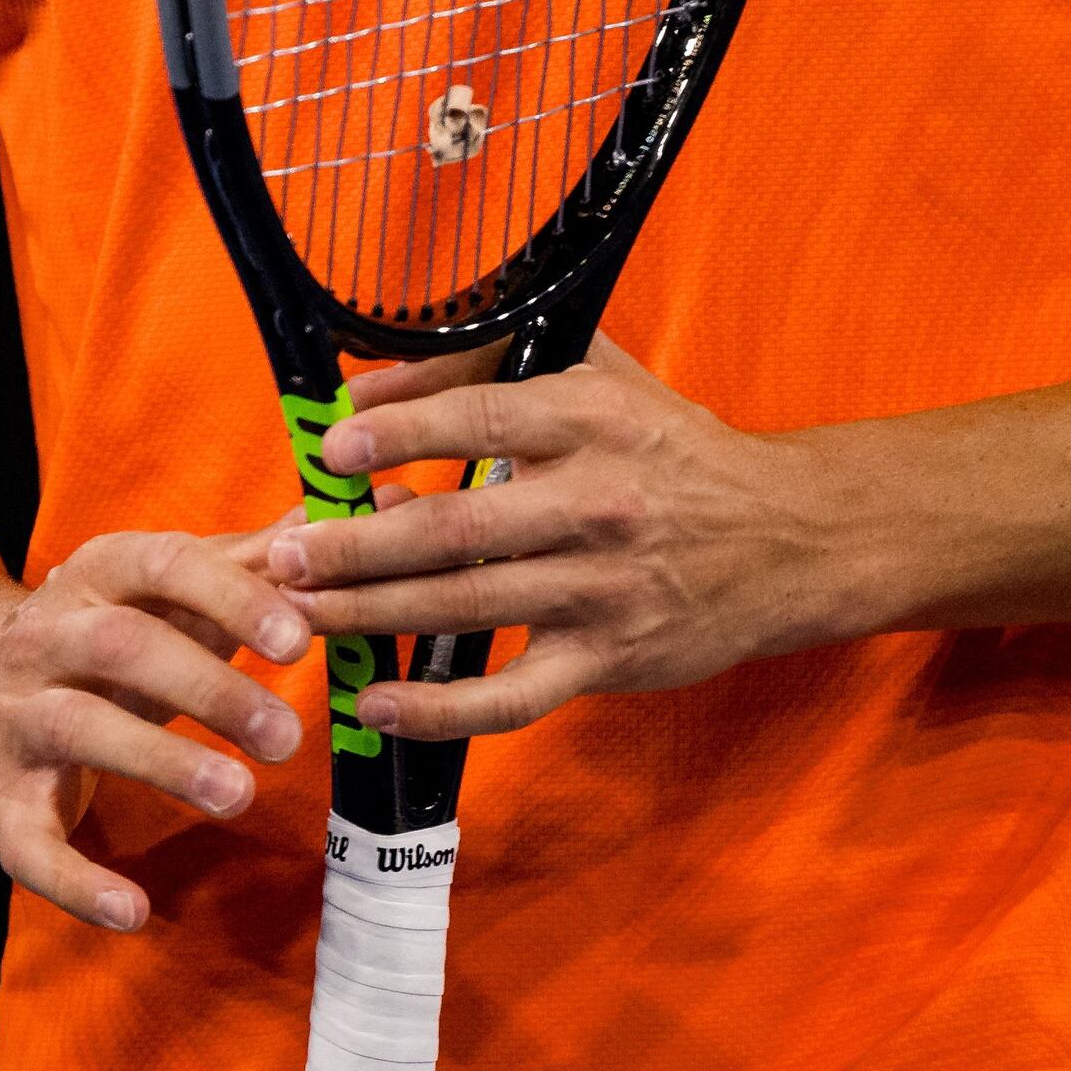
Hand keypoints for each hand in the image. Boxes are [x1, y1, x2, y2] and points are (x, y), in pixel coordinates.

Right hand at [0, 528, 313, 933]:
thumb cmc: (96, 639)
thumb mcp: (157, 594)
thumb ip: (242, 563)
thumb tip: (324, 521)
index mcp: (96, 576)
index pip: (165, 564)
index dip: (232, 598)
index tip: (298, 639)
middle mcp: (44, 638)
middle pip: (124, 646)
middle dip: (209, 688)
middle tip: (286, 736)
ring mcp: (14, 719)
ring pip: (80, 728)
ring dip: (161, 762)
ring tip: (239, 796)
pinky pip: (32, 845)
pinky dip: (79, 884)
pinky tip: (133, 912)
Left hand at [265, 337, 826, 738]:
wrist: (786, 538)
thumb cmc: (670, 449)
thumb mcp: (598, 376)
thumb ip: (491, 362)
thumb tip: (372, 380)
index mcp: (591, 420)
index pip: (480, 420)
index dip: (400, 432)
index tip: (332, 447)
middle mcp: (596, 503)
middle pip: (456, 526)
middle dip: (357, 543)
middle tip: (284, 552)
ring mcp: (603, 588)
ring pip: (468, 606)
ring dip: (372, 614)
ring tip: (299, 613)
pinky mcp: (609, 658)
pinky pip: (512, 695)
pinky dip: (440, 709)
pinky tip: (377, 705)